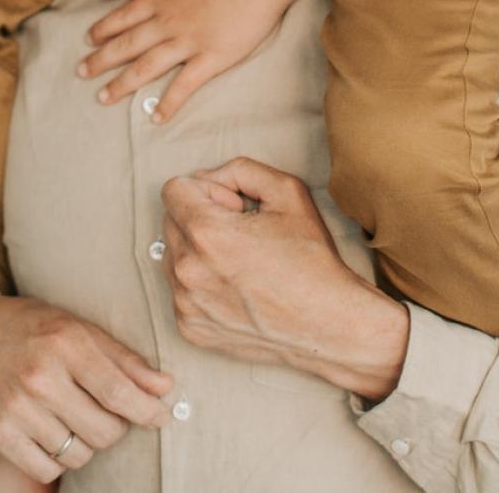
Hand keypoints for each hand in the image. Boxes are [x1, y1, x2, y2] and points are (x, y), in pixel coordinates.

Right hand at [0, 292, 172, 483]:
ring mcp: (17, 409)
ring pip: (79, 454)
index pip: (118, 391)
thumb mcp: (79, 328)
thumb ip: (124, 359)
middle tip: (109, 409)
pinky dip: (60, 457)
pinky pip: (48, 468)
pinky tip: (56, 431)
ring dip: (88, 442)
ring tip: (77, 416)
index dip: (148, 410)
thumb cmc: (32, 328)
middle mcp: (40, 377)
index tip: (164, 415)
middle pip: (104, 431)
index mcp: (66, 343)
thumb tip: (165, 387)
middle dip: (117, 426)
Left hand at [78, 0, 286, 117]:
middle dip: (100, 60)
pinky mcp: (211, 58)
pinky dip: (168, 103)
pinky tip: (155, 117)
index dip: (103, 30)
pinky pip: (185, 85)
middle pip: (126, 45)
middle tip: (81, 73)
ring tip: (103, 98)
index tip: (87, 41)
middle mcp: (168, 22)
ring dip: (121, 84)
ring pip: (146, 68)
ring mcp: (188, 42)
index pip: (123, 17)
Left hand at [161, 158, 409, 399]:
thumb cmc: (311, 259)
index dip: (208, 189)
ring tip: (240, 262)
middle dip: (200, 216)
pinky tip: (236, 287)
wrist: (328, 326)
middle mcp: (188, 271)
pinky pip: (180, 290)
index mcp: (206, 234)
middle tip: (241, 232)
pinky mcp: (191, 329)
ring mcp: (186, 304)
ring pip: (173, 255)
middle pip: (171, 220)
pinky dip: (201, 283)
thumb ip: (241, 169)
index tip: (234, 207)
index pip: (173, 189)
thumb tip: (210, 177)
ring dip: (198, 250)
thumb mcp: (288, 191)